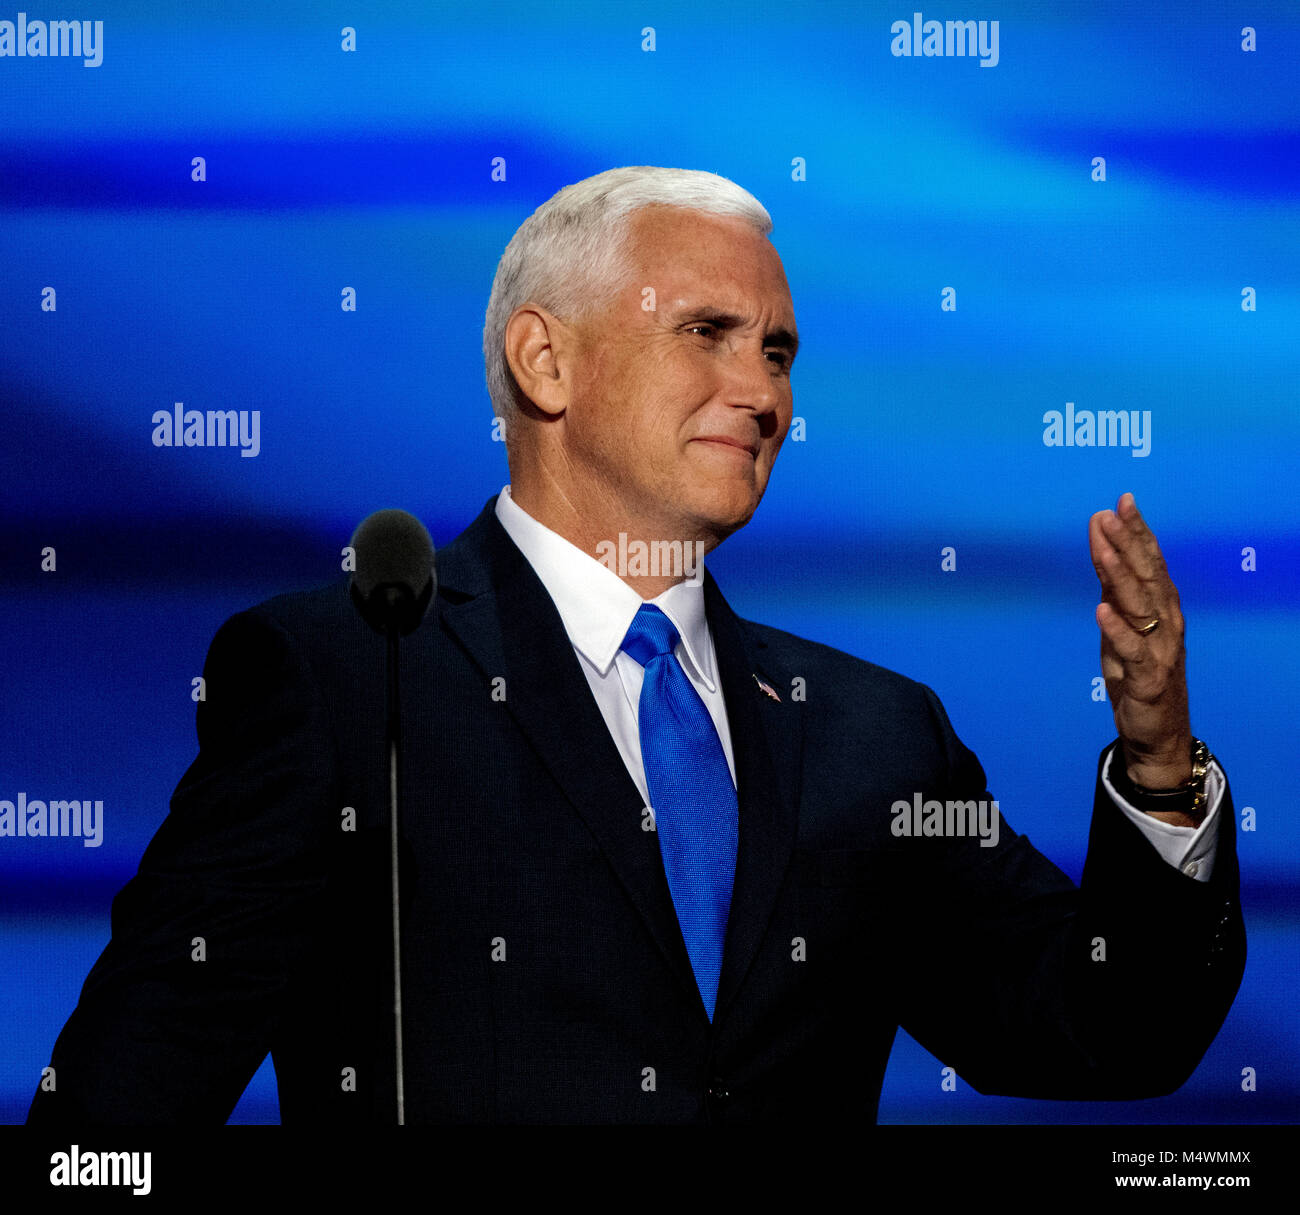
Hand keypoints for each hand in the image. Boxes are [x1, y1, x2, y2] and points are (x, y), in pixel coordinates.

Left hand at [1089, 493, 1192, 801]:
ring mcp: (1160, 648)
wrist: (1155, 730)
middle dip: (1129, 544)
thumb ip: (1114, 586)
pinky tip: (1101, 608)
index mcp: (1162, 605)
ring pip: (1141, 606)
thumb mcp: (1121, 623)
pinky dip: (1117, 629)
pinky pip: (1133, 650)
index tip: (1123, 500)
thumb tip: (1101, 544)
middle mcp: (1167, 621)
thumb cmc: (1137, 671)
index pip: (1152, 559)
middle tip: (1111, 514)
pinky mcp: (1149, 677)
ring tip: (1103, 551)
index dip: (1138, 530)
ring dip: (1121, 577)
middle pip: (1148, 575)